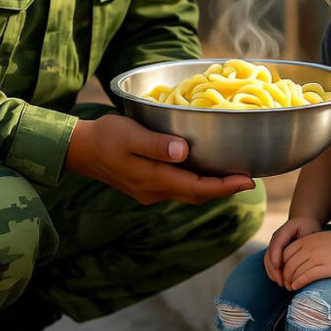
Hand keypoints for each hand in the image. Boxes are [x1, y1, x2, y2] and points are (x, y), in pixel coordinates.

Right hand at [64, 115, 254, 204]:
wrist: (80, 150)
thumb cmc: (105, 137)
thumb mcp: (130, 135)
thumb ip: (156, 145)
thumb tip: (183, 152)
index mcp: (154, 180)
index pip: (198, 189)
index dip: (225, 187)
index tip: (249, 180)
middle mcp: (155, 191)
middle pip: (197, 195)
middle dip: (224, 189)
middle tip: (249, 179)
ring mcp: (150, 191)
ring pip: (189, 193)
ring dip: (212, 187)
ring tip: (233, 176)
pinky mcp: (146, 185)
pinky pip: (179, 188)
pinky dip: (197, 182)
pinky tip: (204, 171)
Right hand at [264, 217, 323, 285]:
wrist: (303, 221)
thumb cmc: (308, 227)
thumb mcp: (310, 230)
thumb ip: (305, 240)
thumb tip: (303, 253)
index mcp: (284, 231)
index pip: (276, 244)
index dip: (276, 256)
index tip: (279, 268)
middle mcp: (275, 238)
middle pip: (269, 254)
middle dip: (274, 270)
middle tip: (282, 283)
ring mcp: (273, 245)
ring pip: (268, 260)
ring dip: (273, 272)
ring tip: (282, 284)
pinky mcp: (274, 251)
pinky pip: (270, 262)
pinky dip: (273, 272)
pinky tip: (280, 280)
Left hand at [280, 229, 330, 290]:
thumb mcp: (322, 239)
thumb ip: (310, 245)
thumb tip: (302, 258)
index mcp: (307, 239)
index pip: (285, 253)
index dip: (281, 264)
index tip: (283, 273)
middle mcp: (309, 248)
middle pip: (288, 264)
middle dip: (283, 275)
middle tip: (284, 284)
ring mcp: (317, 258)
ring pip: (295, 271)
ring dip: (289, 281)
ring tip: (290, 288)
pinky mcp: (325, 268)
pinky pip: (306, 277)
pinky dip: (298, 283)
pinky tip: (296, 287)